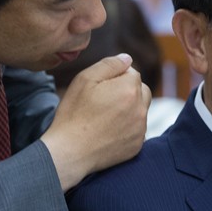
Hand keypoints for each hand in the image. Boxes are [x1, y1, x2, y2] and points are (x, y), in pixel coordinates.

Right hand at [41, 53, 150, 190]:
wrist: (70, 152)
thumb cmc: (74, 113)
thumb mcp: (85, 79)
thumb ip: (109, 64)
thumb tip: (127, 58)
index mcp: (130, 89)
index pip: (132, 72)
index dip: (114, 77)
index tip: (98, 88)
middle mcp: (140, 109)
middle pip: (141, 90)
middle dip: (126, 91)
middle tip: (103, 101)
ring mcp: (140, 129)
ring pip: (139, 110)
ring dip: (127, 108)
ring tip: (103, 117)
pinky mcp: (137, 145)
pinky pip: (136, 129)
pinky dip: (126, 127)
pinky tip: (107, 131)